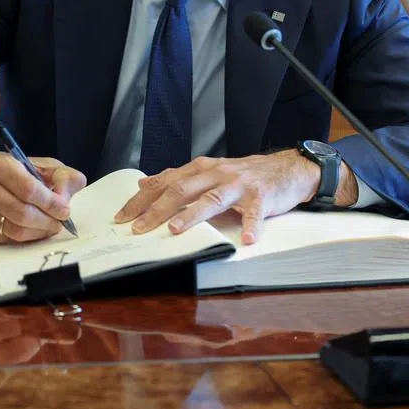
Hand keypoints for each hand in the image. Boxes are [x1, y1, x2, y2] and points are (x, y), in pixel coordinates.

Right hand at [0, 153, 86, 242]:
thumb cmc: (15, 173)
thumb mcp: (40, 165)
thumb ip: (61, 176)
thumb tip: (66, 198)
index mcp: (0, 165)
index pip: (28, 189)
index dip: (50, 203)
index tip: (64, 210)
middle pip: (22, 212)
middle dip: (47, 220)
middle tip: (60, 222)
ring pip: (15, 230)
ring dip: (40, 232)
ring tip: (51, 226)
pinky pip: (9, 240)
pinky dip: (29, 238)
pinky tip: (37, 230)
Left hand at [113, 150, 355, 244]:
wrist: (287, 168)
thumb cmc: (245, 175)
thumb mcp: (209, 172)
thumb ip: (178, 178)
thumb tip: (144, 184)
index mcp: (201, 169)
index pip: (164, 184)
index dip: (141, 201)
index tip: (121, 217)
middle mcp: (217, 173)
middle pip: (181, 190)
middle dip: (156, 210)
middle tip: (137, 229)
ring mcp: (239, 184)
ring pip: (212, 199)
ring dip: (193, 215)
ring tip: (176, 231)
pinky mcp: (263, 196)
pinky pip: (256, 213)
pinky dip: (251, 226)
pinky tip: (246, 240)